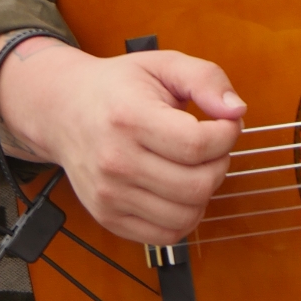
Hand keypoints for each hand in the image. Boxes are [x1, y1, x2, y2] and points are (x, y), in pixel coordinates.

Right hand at [0, 38, 244, 242]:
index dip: (227, 135)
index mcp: (129, 118)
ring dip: (205, 192)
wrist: (64, 111)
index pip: (197, 145)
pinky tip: (179, 188)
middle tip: (212, 145)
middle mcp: (115, 162)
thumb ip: (206, 79)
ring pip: (187, 215)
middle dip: (220, 163)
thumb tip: (236, 110)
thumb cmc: (117, 86)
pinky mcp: (109, 218)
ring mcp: (109, 195)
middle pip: (197, 185)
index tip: (225, 124)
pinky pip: (166, 235)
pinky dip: (185, 215)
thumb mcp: (163, 65)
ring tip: (195, 166)